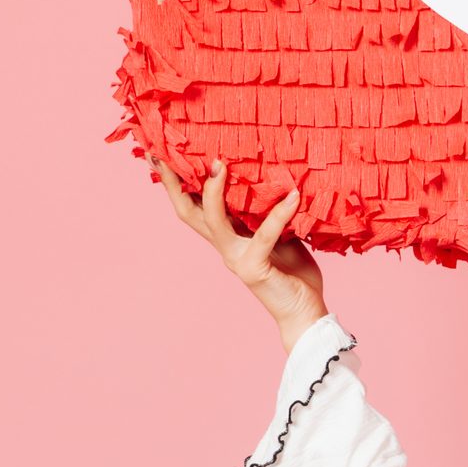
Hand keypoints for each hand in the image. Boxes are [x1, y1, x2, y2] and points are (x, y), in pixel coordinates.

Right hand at [154, 156, 329, 344]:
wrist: (306, 313)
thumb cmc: (294, 274)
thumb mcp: (279, 234)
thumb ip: (267, 213)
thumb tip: (275, 176)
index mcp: (227, 237)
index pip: (193, 206)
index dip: (175, 182)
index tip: (161, 154)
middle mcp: (225, 247)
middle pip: (187, 211)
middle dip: (174, 182)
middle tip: (165, 153)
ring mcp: (236, 258)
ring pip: (211, 220)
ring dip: (212, 191)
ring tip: (220, 163)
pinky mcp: (255, 268)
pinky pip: (263, 234)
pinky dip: (279, 213)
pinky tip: (294, 196)